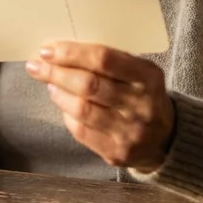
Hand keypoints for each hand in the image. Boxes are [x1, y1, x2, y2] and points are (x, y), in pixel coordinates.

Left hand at [26, 41, 174, 171]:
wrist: (165, 139)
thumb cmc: (142, 96)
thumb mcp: (138, 73)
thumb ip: (109, 62)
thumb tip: (60, 51)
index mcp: (148, 76)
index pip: (104, 59)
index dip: (71, 53)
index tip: (47, 49)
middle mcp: (142, 104)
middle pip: (89, 85)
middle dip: (56, 72)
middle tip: (36, 66)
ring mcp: (130, 131)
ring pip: (82, 109)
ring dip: (58, 93)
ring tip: (49, 83)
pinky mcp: (118, 152)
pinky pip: (82, 131)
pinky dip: (67, 115)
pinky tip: (63, 104)